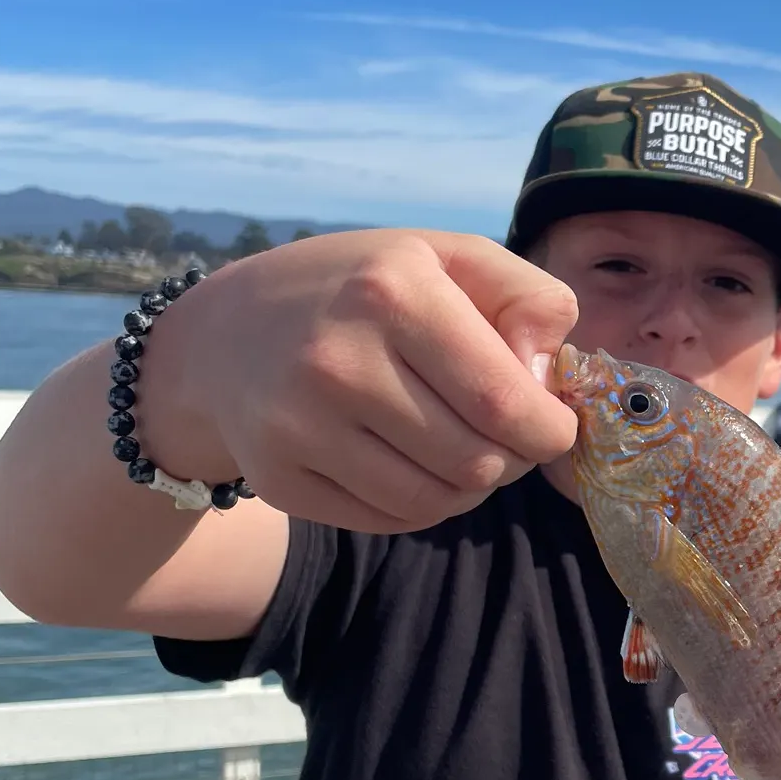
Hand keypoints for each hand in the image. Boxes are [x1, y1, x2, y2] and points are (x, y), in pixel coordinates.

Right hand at [139, 230, 579, 531]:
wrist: (228, 333)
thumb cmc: (366, 292)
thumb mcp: (448, 259)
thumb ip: (527, 297)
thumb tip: (547, 373)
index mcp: (392, 293)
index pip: (505, 402)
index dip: (550, 429)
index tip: (552, 422)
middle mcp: (338, 361)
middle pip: (479, 462)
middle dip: (514, 458)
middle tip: (505, 434)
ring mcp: (300, 427)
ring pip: (439, 503)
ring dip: (471, 485)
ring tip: (460, 446)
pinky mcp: (281, 480)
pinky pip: (392, 520)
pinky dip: (423, 503)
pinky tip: (412, 462)